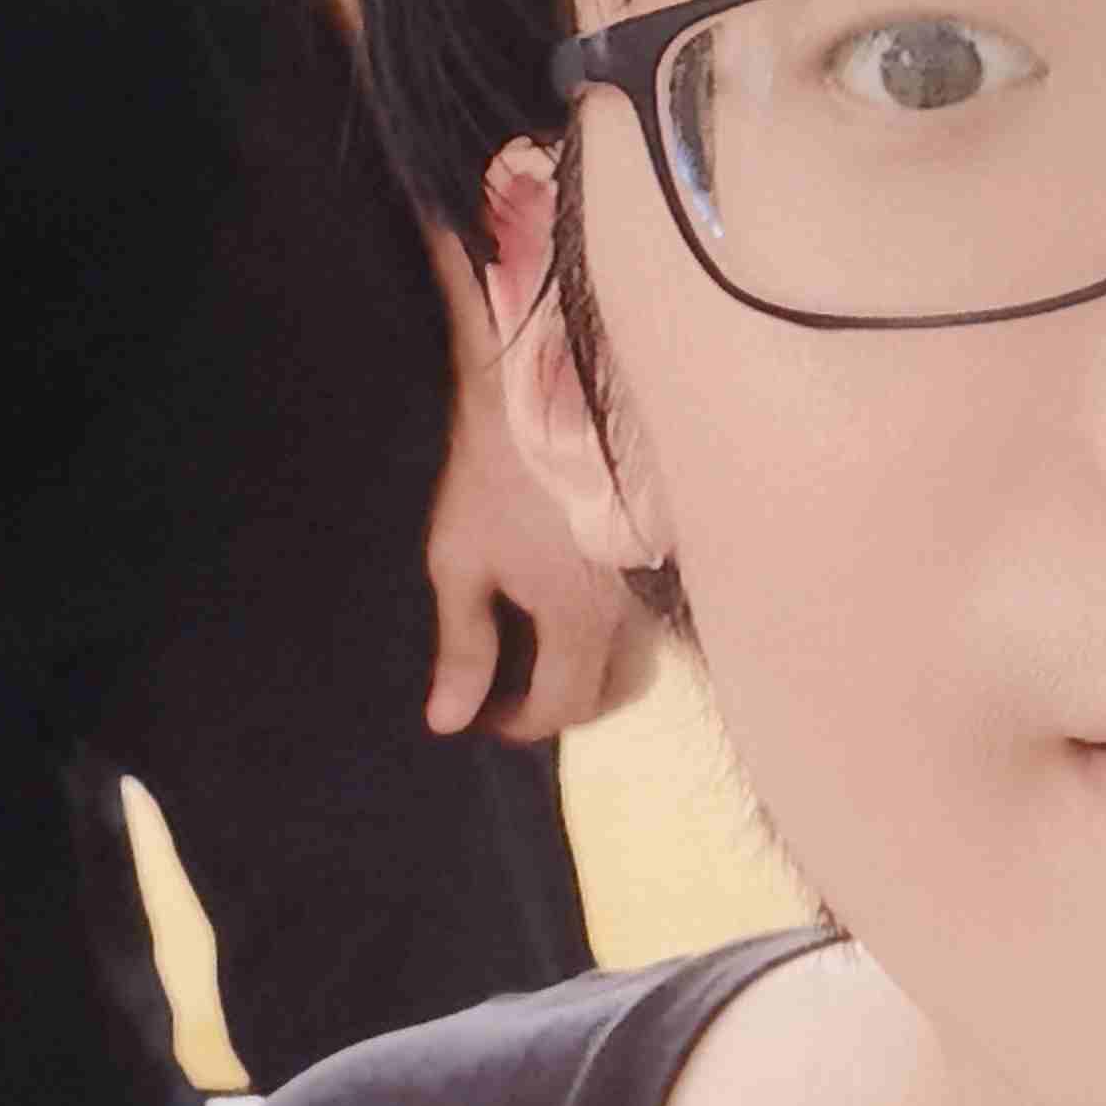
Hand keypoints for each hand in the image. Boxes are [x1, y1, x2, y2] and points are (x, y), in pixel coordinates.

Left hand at [418, 227, 648, 746]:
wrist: (550, 382)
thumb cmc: (497, 471)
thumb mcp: (461, 559)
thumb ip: (462, 644)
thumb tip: (448, 719)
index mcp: (580, 621)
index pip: (563, 706)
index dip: (520, 723)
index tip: (483, 718)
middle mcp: (632, 609)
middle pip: (614, 691)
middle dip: (565, 705)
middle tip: (513, 692)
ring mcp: (652, 574)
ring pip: (636, 651)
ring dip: (592, 668)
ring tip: (538, 648)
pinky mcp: (657, 540)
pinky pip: (643, 608)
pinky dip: (611, 626)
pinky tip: (571, 600)